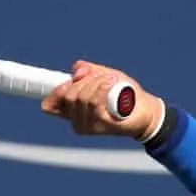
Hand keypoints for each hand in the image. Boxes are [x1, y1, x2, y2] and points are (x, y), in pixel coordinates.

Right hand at [41, 60, 163, 139]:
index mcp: (73, 110)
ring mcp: (86, 125)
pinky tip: (112, 86)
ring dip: (97, 83)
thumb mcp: (105, 77)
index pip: (49, 105)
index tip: (76, 79)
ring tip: (112, 82)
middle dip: (86, 80)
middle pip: (68, 94)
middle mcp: (76, 120)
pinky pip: (93, 102)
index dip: (55, 91)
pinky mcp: (98, 126)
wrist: (146, 111)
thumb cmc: (126, 94)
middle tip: (104, 78)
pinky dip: (102, 89)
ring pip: (81, 97)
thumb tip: (76, 69)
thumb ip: (90, 71)